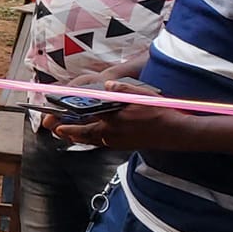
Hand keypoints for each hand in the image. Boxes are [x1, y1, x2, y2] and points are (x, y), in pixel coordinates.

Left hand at [45, 78, 177, 148]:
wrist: (176, 133)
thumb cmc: (160, 113)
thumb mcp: (142, 95)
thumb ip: (122, 89)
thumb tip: (108, 85)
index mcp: (116, 119)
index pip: (88, 119)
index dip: (71, 119)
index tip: (58, 120)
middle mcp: (114, 133)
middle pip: (85, 134)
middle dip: (69, 132)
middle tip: (56, 130)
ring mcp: (119, 141)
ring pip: (93, 140)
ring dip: (79, 137)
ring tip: (67, 134)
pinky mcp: (124, 145)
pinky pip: (102, 143)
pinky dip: (92, 140)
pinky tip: (90, 136)